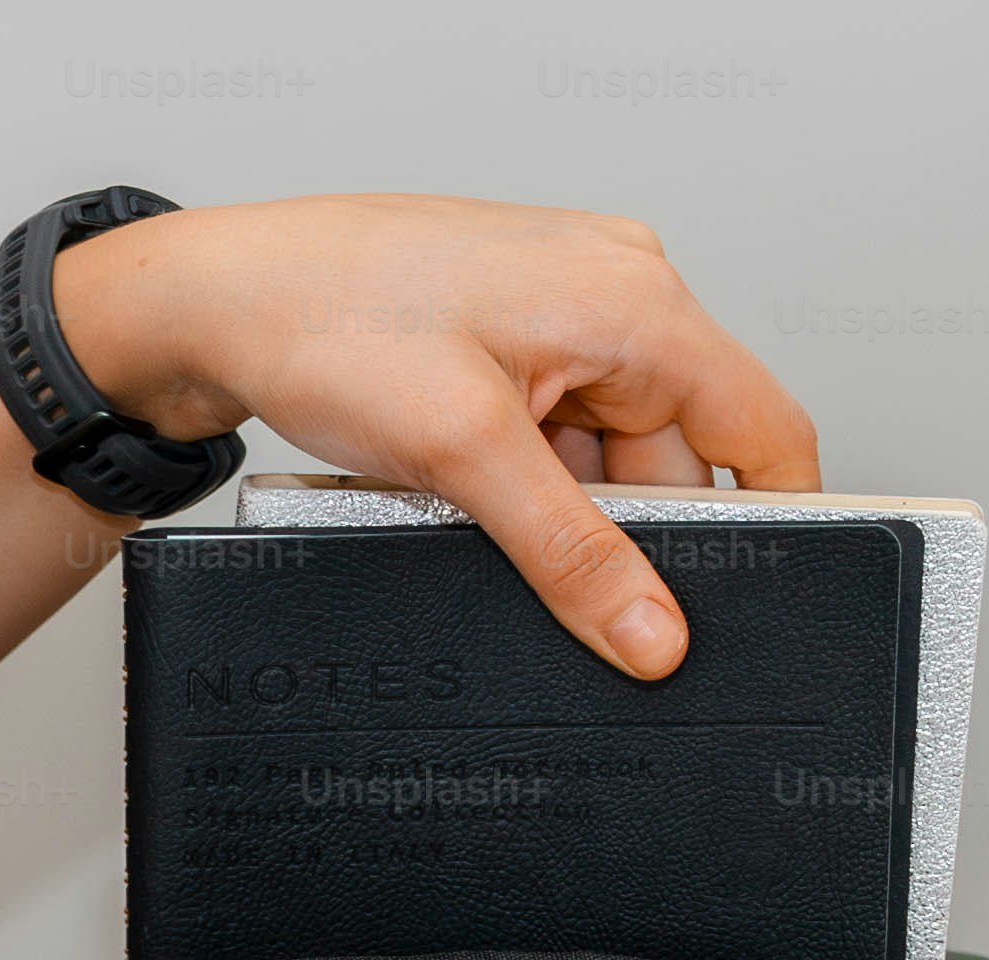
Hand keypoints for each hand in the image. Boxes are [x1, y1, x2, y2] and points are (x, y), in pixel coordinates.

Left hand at [48, 195, 822, 680]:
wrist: (216, 299)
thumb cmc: (325, 321)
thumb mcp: (464, 452)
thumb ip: (572, 553)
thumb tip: (655, 635)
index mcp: (636, 298)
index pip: (763, 429)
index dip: (772, 526)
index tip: (747, 611)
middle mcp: (615, 295)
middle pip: (678, 460)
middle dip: (625, 534)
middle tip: (568, 595)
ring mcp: (561, 320)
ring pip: (606, 464)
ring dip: (556, 515)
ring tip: (473, 517)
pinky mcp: (511, 347)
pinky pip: (553, 445)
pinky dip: (518, 489)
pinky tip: (459, 499)